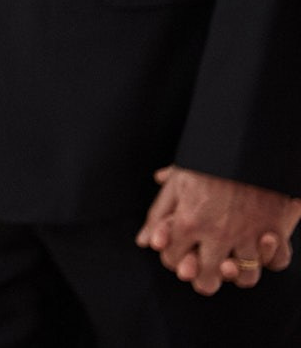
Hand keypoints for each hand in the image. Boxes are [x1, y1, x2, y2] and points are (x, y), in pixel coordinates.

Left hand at [138, 167, 298, 293]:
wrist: (247, 142)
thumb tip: (144, 241)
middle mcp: (218, 233)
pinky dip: (272, 259)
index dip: (173, 259)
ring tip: (234, 264)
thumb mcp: (178, 182)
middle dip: (204, 278)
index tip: (178, 253)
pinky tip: (261, 250)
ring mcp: (249, 235)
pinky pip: (278, 262)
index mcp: (189, 221)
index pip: (173, 260)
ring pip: (245, 278)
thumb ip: (159, 213)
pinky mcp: (276, 230)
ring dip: (240, 274)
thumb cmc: (210, 162)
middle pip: (208, 280)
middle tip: (207, 270)